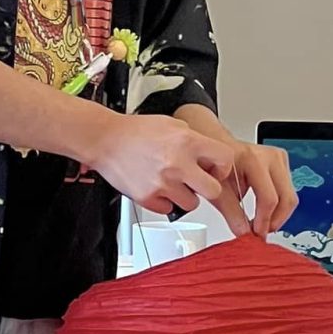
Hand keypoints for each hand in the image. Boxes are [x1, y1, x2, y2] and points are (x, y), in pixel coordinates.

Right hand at [90, 112, 235, 216]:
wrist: (106, 140)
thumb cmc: (137, 131)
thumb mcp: (174, 124)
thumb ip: (194, 139)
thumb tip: (209, 155)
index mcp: (188, 141)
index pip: (225, 159)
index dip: (224, 166)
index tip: (217, 169)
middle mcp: (178, 164)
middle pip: (214, 190)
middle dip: (209, 187)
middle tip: (200, 182)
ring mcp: (163, 183)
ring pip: (192, 204)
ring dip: (187, 196)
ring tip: (174, 182)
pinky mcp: (148, 198)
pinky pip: (168, 209)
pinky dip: (166, 202)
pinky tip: (159, 187)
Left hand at [175, 105, 298, 237]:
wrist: (218, 150)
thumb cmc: (216, 165)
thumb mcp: (218, 191)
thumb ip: (231, 213)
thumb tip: (244, 233)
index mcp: (253, 159)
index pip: (269, 198)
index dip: (264, 221)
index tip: (256, 234)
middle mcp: (270, 156)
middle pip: (286, 198)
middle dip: (275, 220)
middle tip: (261, 232)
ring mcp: (279, 157)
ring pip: (290, 195)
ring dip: (278, 214)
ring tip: (261, 223)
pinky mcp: (282, 162)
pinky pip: (288, 190)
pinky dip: (279, 205)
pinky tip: (265, 211)